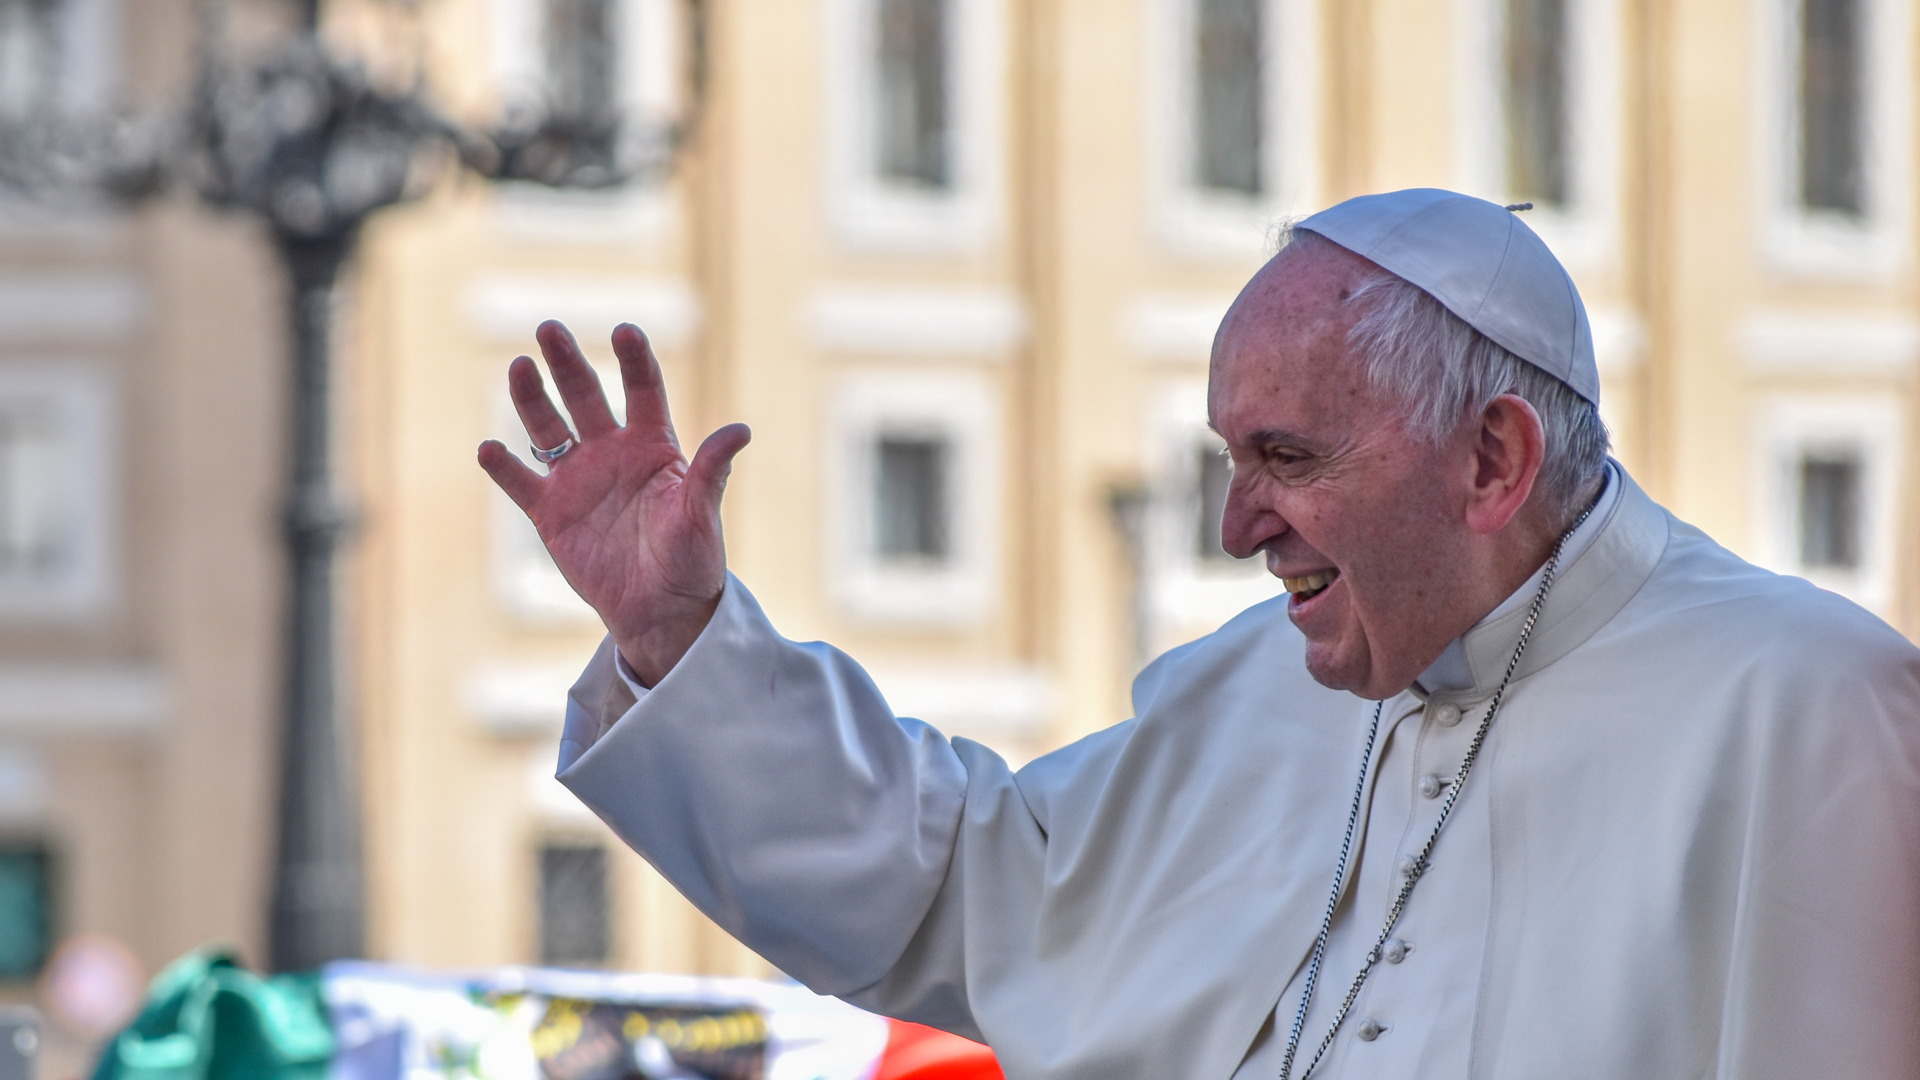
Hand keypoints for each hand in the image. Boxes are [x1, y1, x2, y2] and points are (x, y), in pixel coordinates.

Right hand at [478, 320, 750, 685]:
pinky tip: (489, 448)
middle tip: (550, 328)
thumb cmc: (692, 560)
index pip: (643, 390)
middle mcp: (611, 452)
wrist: (662, 611)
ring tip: (520, 367)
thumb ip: (713, 471)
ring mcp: (578, 479)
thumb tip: (741, 429)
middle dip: (568, 363)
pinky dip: (503, 467)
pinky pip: (520, 483)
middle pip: (585, 396)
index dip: (633, 360)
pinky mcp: (550, 513)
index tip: (624, 331)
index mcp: (653, 445)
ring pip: (547, 428)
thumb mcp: (702, 515)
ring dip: (531, 399)